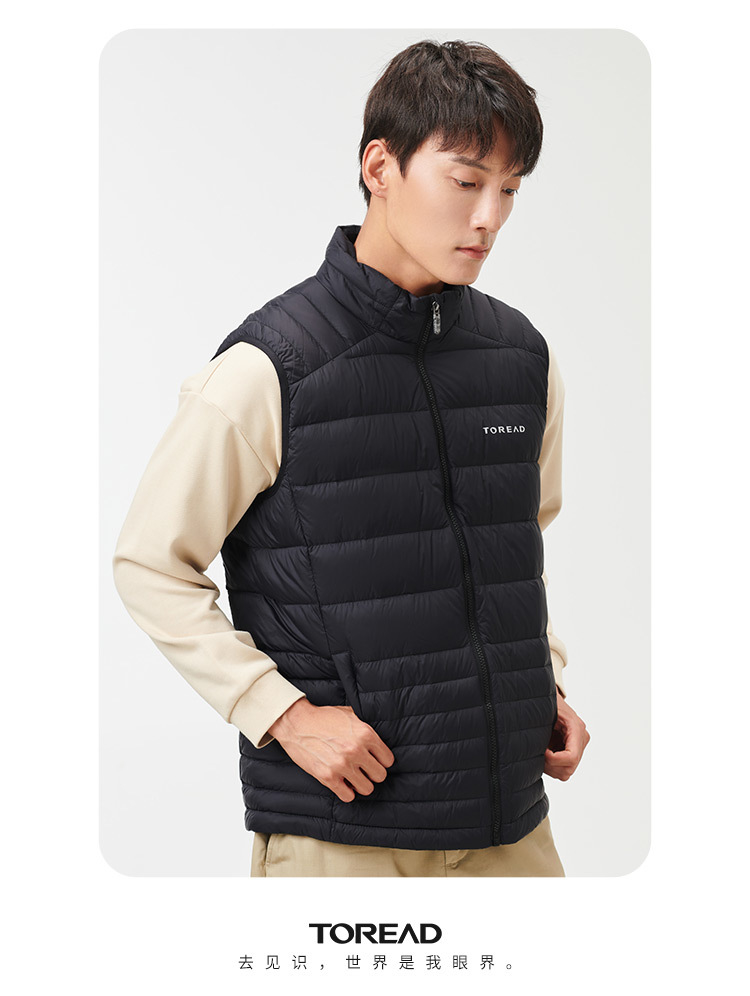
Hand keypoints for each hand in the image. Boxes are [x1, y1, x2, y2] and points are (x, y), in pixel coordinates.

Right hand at [268, 699, 394, 801]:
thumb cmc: (324, 718)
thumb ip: (367, 728)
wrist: (297, 722)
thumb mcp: (351, 715)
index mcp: (365, 734)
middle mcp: (356, 750)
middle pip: (380, 776)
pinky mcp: (327, 776)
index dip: (381, 761)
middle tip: (363, 770)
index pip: (388, 760)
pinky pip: (348, 796)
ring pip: (367, 788)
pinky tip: (342, 783)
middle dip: (372, 773)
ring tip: (353, 777)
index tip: (373, 761)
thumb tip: (380, 741)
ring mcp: (342, 764)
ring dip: (360, 784)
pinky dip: (346, 792)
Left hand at [544, 691, 589, 779]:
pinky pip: (563, 769)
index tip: (543, 752)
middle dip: (550, 765)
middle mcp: (581, 738)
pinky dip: (552, 766)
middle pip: (569, 768)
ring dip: (550, 767)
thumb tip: (529, 740)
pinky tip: (544, 754)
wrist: (551, 700)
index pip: (572, 756)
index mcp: (576, 728)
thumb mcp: (544, 711)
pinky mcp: (573, 751)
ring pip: (566, 772)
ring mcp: (579, 746)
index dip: (554, 760)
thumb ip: (540, 725)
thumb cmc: (547, 703)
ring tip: (540, 753)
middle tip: (538, 753)